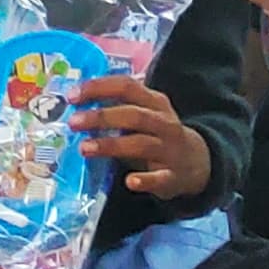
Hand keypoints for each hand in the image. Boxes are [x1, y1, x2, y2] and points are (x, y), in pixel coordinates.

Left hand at [72, 71, 209, 197]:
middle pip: (134, 115)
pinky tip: (129, 182)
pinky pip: (159, 178)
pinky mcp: (172, 176)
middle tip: (73, 122)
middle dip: (102, 117)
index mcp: (154, 102)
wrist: (196, 162)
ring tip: (84, 148)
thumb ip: (118, 108)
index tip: (72, 95)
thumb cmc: (159, 135)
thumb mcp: (146, 114)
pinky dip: (145, 180)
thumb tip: (76, 104)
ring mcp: (169, 149)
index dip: (99, 88)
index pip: (127, 86)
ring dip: (112, 145)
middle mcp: (163, 122)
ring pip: (141, 144)